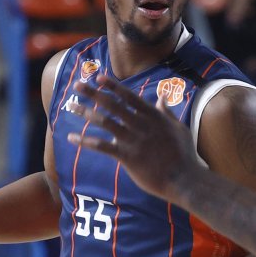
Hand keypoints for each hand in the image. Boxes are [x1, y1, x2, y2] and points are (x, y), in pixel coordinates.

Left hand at [67, 74, 195, 202]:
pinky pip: (102, 146)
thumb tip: (162, 97)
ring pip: (104, 121)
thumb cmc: (184, 154)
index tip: (98, 77)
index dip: (113, 86)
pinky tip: (71, 138)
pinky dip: (85, 141)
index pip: (129, 96)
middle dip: (93, 93)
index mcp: (154, 116)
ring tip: (71, 106)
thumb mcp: (179, 128)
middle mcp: (141, 124)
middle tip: (77, 85)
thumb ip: (167, 112)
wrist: (184, 179)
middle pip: (112, 104)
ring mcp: (133, 140)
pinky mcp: (127, 157)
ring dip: (85, 112)